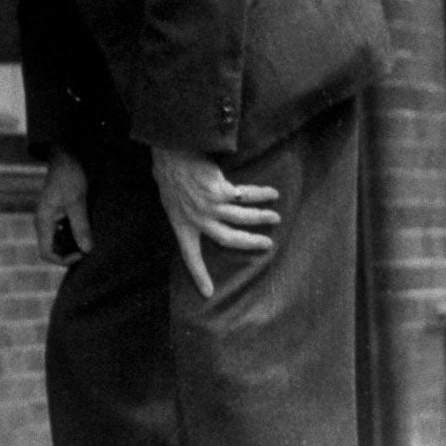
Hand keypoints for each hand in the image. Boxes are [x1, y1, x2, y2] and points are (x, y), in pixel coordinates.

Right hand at [34, 149, 92, 265]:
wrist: (65, 157)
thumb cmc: (68, 177)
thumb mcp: (77, 202)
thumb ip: (81, 227)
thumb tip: (87, 250)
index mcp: (43, 222)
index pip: (47, 253)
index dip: (64, 260)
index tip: (82, 253)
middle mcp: (43, 223)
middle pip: (52, 250)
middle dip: (69, 254)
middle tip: (89, 248)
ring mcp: (49, 219)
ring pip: (58, 242)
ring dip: (72, 245)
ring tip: (89, 240)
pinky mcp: (57, 214)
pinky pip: (63, 232)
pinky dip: (74, 236)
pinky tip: (87, 230)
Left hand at [150, 146, 279, 297]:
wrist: (171, 152)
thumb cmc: (170, 174)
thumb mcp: (171, 200)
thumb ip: (186, 211)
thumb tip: (199, 214)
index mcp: (182, 225)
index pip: (190, 256)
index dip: (199, 275)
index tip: (207, 293)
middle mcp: (197, 219)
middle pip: (228, 239)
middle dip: (250, 244)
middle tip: (267, 245)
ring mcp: (209, 206)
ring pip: (242, 218)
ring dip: (261, 218)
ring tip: (275, 218)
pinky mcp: (220, 191)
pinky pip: (246, 196)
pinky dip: (260, 194)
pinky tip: (271, 193)